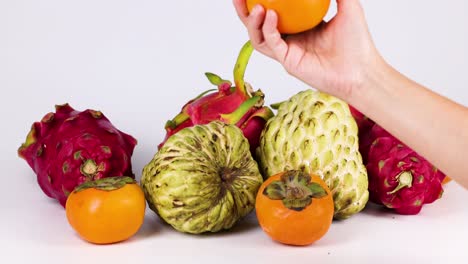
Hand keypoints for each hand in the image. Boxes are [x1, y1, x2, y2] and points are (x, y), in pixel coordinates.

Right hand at [233, 0, 381, 100]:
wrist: (360, 71)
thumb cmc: (357, 42)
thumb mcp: (348, 6)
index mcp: (300, 26)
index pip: (274, 11)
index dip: (262, 1)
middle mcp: (290, 39)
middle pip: (258, 24)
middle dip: (245, 10)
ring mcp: (287, 52)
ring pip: (258, 37)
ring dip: (252, 22)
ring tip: (255, 6)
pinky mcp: (288, 62)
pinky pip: (272, 44)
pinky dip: (268, 29)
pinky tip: (271, 14)